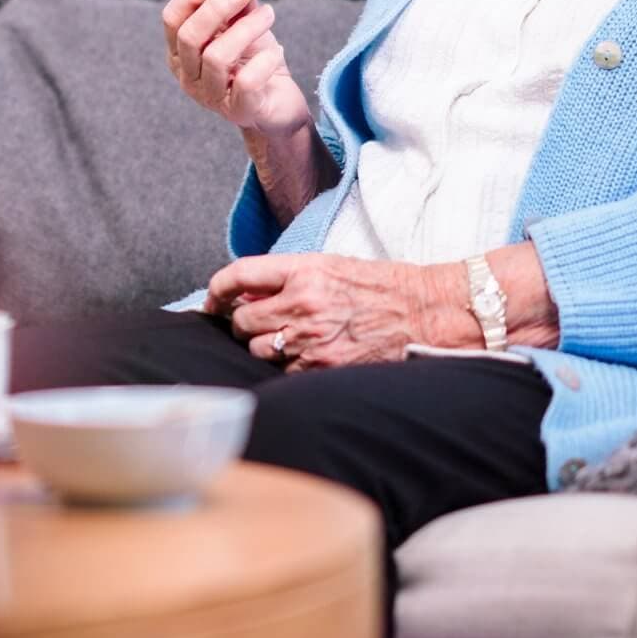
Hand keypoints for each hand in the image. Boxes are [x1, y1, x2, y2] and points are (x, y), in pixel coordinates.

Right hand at [162, 0, 310, 136]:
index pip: (171, 20)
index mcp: (181, 53)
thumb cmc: (255, 61)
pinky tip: (277, 51)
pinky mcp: (238, 110)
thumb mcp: (243, 27)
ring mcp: (210, 97)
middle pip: (189, 36)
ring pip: (216, 56)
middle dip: (217, 6)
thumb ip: (235, 5)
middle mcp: (188, 76)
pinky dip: (264, 61)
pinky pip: (246, 82)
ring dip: (247, 28)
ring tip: (269, 15)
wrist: (279, 102)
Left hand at [204, 253, 435, 368]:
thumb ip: (288, 277)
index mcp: (304, 270)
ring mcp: (311, 339)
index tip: (213, 300)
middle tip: (258, 322)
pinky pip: (283, 371)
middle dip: (244, 323)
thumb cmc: (380, 286)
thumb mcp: (332, 266)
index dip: (217, 289)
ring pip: (257, 350)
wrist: (422, 312)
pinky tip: (307, 355)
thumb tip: (246, 293)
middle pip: (241, 320)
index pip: (238, 275)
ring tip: (288, 339)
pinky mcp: (322, 367)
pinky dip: (288, 366)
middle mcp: (302, 303)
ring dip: (264, 346)